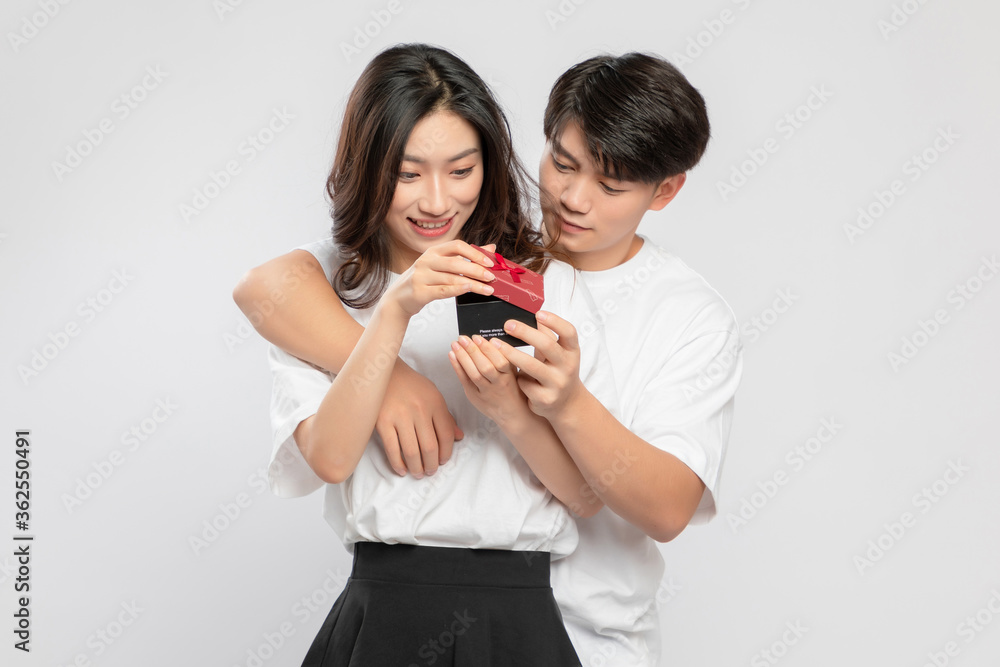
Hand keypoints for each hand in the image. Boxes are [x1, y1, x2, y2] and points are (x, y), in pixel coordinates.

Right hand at [376, 362, 463, 477]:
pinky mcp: (382, 422)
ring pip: (412, 452)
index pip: (446, 435)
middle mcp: (420, 410)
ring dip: (417, 468)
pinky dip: (398, 464)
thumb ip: (446, 416)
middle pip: (430, 447)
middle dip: (432, 464)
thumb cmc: (410, 384)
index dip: (447, 453)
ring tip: (418, 473)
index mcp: (435, 403)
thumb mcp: (433, 394)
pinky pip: (392, 449)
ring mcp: (400, 417)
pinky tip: (402, 470)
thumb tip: (459, 437)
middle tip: (430, 471)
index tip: (443, 461)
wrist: (382, 370)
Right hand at [383, 240, 496, 317]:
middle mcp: (426, 261)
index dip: (475, 253)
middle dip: (476, 269)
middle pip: (455, 262)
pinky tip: (468, 289)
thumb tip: (491, 248)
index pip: (457, 245)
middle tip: (491, 277)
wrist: (399, 299)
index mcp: (433, 252)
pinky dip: (456, 289)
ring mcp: (421, 276)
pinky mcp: (419, 292)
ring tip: (487, 289)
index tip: (489, 262)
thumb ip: (466, 257)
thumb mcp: (442, 265)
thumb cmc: (423, 281)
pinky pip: (442, 290)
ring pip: (451, 278)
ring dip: (473, 284)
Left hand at [449, 335, 527, 426]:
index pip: (501, 361)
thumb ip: (507, 358)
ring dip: (463, 358)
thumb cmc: (514, 390)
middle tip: (464, 338)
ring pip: (474, 375)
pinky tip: (453, 356)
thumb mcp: (516, 372)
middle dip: (473, 351)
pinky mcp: (475, 397)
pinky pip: (465, 381)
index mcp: (510, 376)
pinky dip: (458, 367)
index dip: (489, 349)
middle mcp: (498, 385)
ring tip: (456, 344)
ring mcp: (486, 392)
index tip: (480, 338)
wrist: (513, 415)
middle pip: (485, 367)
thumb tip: (492, 340)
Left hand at [490, 311, 585, 419]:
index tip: (538, 313)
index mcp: (572, 351)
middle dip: (525, 333)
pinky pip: (525, 384)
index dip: (555, 321)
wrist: (566, 403)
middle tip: (508, 325)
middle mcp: (568, 366)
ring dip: (511, 353)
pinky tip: (513, 376)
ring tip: (495, 344)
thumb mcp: (559, 353)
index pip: (569, 332)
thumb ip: (548, 336)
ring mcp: (557, 384)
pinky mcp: (545, 399)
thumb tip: (534, 315)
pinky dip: (518, 378)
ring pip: (531, 366)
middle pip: (547, 345)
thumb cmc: (558, 370)